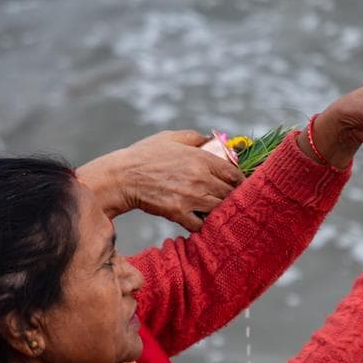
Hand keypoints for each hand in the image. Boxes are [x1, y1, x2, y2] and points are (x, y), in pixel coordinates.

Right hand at [77, 130, 244, 231]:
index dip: (241, 181)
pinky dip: (202, 224)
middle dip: (232, 197)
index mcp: (201, 158)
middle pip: (230, 193)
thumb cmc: (144, 155)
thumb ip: (195, 138)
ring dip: (218, 210)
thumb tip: (212, 140)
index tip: (239, 186)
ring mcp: (190, 197)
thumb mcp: (171, 138)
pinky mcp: (179, 213)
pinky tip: (198, 219)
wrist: (122, 177)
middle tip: (228, 200)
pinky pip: (201, 224)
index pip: (235, 174)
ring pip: (219, 209)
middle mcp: (200, 178)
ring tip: (214, 210)